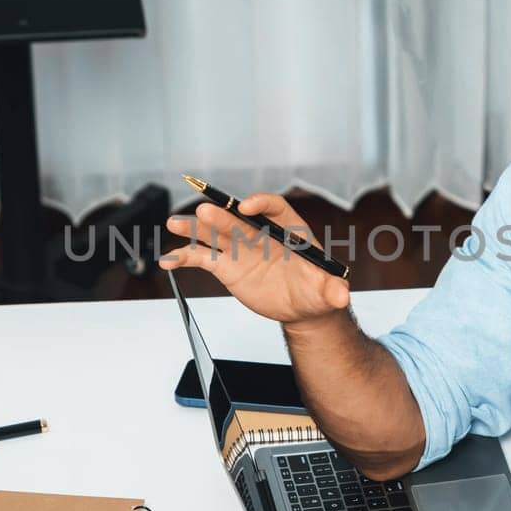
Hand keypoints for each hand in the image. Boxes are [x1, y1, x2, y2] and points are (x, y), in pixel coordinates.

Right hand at [159, 194, 350, 325]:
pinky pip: (202, 258)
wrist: (301, 306)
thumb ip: (333, 291)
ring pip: (215, 234)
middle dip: (222, 216)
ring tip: (175, 224)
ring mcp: (241, 248)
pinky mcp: (227, 266)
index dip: (261, 204)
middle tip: (205, 211)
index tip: (248, 207)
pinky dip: (184, 258)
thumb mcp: (327, 293)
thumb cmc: (315, 290)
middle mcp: (260, 234)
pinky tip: (167, 260)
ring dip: (195, 229)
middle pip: (239, 220)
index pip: (275, 208)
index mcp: (288, 231)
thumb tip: (342, 295)